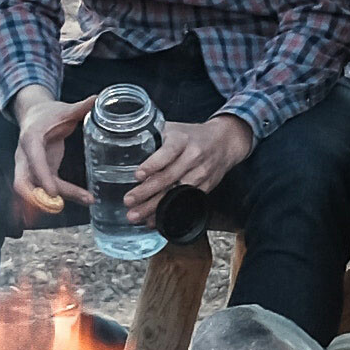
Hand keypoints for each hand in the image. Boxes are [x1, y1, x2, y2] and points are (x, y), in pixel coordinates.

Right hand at [9, 92, 83, 213]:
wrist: (34, 114)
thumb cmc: (49, 113)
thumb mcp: (64, 110)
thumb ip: (80, 107)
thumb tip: (97, 99)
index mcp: (31, 138)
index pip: (35, 160)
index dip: (42, 177)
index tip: (54, 192)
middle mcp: (25, 156)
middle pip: (22, 182)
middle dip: (35, 198)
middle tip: (57, 207)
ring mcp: (29, 167)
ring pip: (31, 190)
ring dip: (45, 203)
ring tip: (73, 205)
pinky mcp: (37, 173)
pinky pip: (41, 190)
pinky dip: (48, 201)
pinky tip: (66, 206)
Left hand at [123, 113, 254, 222]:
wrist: (224, 142)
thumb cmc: (192, 135)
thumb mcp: (173, 128)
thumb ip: (153, 137)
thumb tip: (124, 146)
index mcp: (182, 140)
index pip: (167, 153)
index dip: (152, 165)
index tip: (137, 175)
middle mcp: (193, 157)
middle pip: (168, 178)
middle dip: (146, 192)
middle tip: (128, 201)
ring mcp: (201, 174)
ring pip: (176, 194)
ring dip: (155, 207)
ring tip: (136, 216)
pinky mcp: (206, 188)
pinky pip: (186, 203)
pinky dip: (169, 214)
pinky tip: (154, 220)